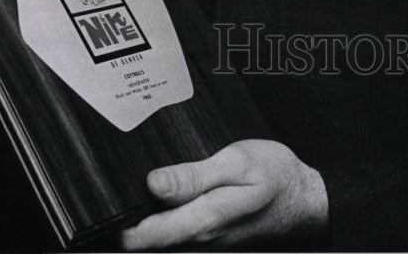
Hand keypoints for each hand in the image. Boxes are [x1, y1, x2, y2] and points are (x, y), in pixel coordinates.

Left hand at [120, 138, 328, 250]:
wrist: (305, 201)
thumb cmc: (275, 176)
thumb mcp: (237, 162)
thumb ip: (193, 176)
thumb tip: (153, 183)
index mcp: (203, 221)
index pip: (145, 238)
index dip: (118, 226)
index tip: (102, 203)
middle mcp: (200, 242)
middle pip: (148, 245)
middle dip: (128, 222)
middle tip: (115, 191)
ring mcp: (206, 247)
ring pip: (162, 244)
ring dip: (145, 224)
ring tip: (136, 193)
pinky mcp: (211, 244)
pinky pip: (177, 241)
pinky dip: (164, 225)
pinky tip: (164, 202)